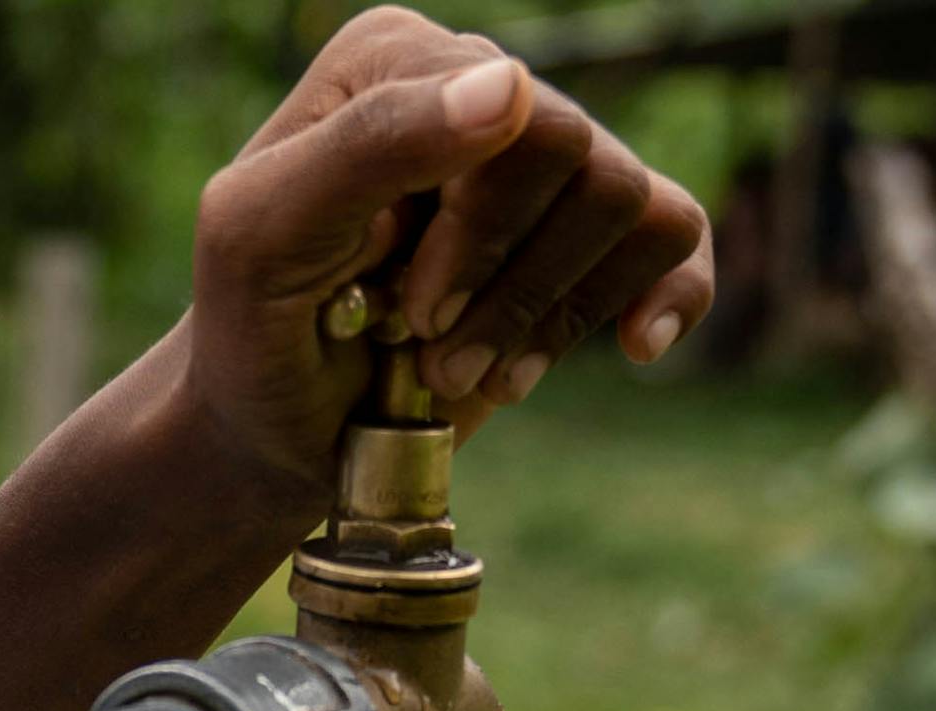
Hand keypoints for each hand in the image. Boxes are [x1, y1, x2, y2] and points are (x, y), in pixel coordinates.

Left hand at [178, 8, 714, 501]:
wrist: (277, 425)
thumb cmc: (256, 325)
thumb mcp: (269, 231)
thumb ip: (375, 142)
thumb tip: (514, 85)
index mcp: (399, 60)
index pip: (517, 112)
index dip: (483, 230)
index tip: (415, 312)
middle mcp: (482, 91)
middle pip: (590, 162)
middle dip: (516, 281)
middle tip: (434, 350)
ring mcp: (543, 166)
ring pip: (636, 210)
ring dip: (554, 317)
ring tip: (470, 373)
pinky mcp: (587, 242)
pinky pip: (679, 239)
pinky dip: (667, 299)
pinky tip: (632, 346)